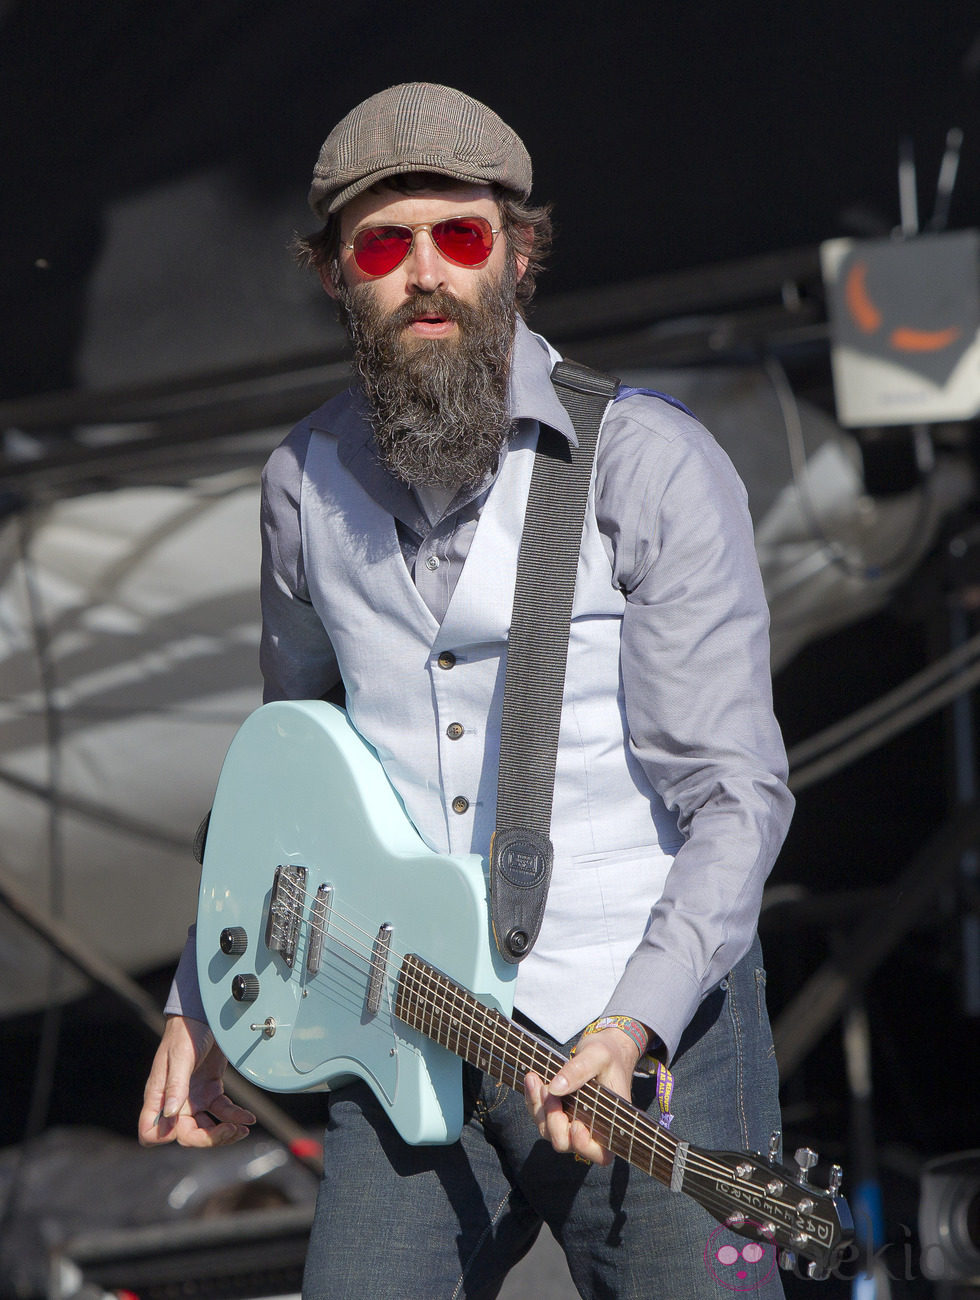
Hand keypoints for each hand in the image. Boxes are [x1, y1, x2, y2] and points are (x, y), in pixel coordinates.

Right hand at [138, 1014, 254, 1148]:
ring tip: (242, 1128)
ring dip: (224, 1132)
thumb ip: (175, 1085)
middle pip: (186, 1135)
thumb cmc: (186, 1031)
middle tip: (230, 1131)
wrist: (205, 1013)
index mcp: (159, 1096)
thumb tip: (169, 1114)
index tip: (191, 1130)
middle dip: (209, 1138)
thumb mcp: (180, 1057)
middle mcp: (175, 1102)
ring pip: (206, 1128)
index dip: (167, 1139)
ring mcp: (193, 1098)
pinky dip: (234, 1116)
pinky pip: (222, 1111)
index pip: (152, 1133)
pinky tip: (248, 1117)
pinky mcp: (210, 1091)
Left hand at [524, 1026, 640, 1164]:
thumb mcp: (597, 1056)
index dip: (583, 1145)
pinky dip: (533, 1100)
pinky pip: (540, 1116)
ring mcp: (572, 1123)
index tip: (576, 1124)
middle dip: (552, 1119)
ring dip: (538, 1108)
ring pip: (547, 1130)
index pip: (599, 1153)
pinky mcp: (559, 1113)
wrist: (604, 1048)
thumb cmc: (608, 1054)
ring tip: (534, 1079)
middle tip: (547, 1089)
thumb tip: (555, 1088)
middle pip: (564, 1143)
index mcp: (610, 1123)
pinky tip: (532, 1080)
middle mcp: (591, 1129)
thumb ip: (578, 1070)